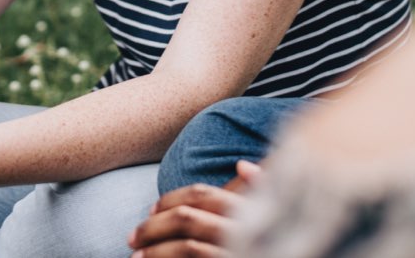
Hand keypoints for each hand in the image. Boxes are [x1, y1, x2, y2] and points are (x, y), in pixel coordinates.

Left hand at [128, 164, 260, 257]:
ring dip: (155, 252)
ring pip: (188, 248)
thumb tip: (242, 164)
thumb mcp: (268, 215)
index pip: (201, 194)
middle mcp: (243, 229)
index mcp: (247, 209)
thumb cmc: (265, 242)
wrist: (282, 253)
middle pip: (187, 219)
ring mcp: (235, 250)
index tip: (150, 209)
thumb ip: (254, 191)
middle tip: (131, 238)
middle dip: (153, 227)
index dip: (171, 199)